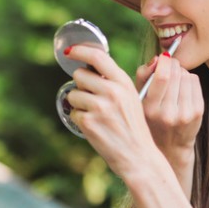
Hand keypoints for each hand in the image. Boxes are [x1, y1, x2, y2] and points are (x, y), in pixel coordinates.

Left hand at [65, 45, 157, 179]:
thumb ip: (113, 82)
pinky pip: (73, 113)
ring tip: (95, 114)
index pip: (97, 57)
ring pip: (73, 94)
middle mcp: (112, 91)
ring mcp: (99, 107)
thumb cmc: (133, 126)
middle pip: (80, 74)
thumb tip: (88, 68)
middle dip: (80, 84)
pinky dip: (80, 119)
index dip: (80, 51)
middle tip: (91, 97)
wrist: (138, 156)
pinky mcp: (89, 123)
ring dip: (78, 103)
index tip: (70, 52)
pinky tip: (94, 126)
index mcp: (124, 82)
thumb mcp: (131, 97)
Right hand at [136, 54, 203, 170]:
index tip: (163, 58)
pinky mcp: (198, 112)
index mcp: (150, 109)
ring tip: (175, 79)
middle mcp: (168, 113)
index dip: (164, 62)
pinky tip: (183, 86)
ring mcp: (185, 114)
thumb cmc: (151, 117)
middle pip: (176, 74)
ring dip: (180, 72)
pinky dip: (189, 78)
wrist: (170, 146)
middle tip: (169, 65)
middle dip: (173, 64)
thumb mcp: (139, 99)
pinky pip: (195, 82)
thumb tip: (157, 59)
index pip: (162, 77)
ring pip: (186, 76)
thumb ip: (143, 76)